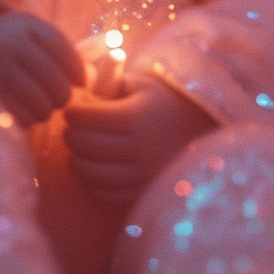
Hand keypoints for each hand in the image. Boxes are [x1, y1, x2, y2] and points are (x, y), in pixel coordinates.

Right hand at [0, 8, 84, 126]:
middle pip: (57, 85)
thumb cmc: (14, 41)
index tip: (80, 81)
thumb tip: (91, 80)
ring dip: (46, 109)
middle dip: (62, 94)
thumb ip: (66, 51)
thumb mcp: (36, 33)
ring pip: (42, 107)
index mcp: (26, 28)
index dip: (77, 71)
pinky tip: (22, 108)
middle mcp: (9, 48)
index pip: (63, 53)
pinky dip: (27, 119)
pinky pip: (21, 120)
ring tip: (39, 101)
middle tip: (57, 94)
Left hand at [64, 75, 215, 206]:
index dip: (74, 113)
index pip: (89, 117)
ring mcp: (142, 173)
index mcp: (137, 116)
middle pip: (87, 145)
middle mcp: (140, 147)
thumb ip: (111, 80)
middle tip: (70, 128)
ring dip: (78, 161)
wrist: (203, 129)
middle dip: (72, 135)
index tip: (70, 109)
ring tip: (77, 150)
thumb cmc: (164, 101)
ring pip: (94, 173)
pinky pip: (108, 194)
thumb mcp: (142, 84)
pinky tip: (92, 169)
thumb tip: (80, 79)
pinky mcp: (144, 192)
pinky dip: (93, 184)